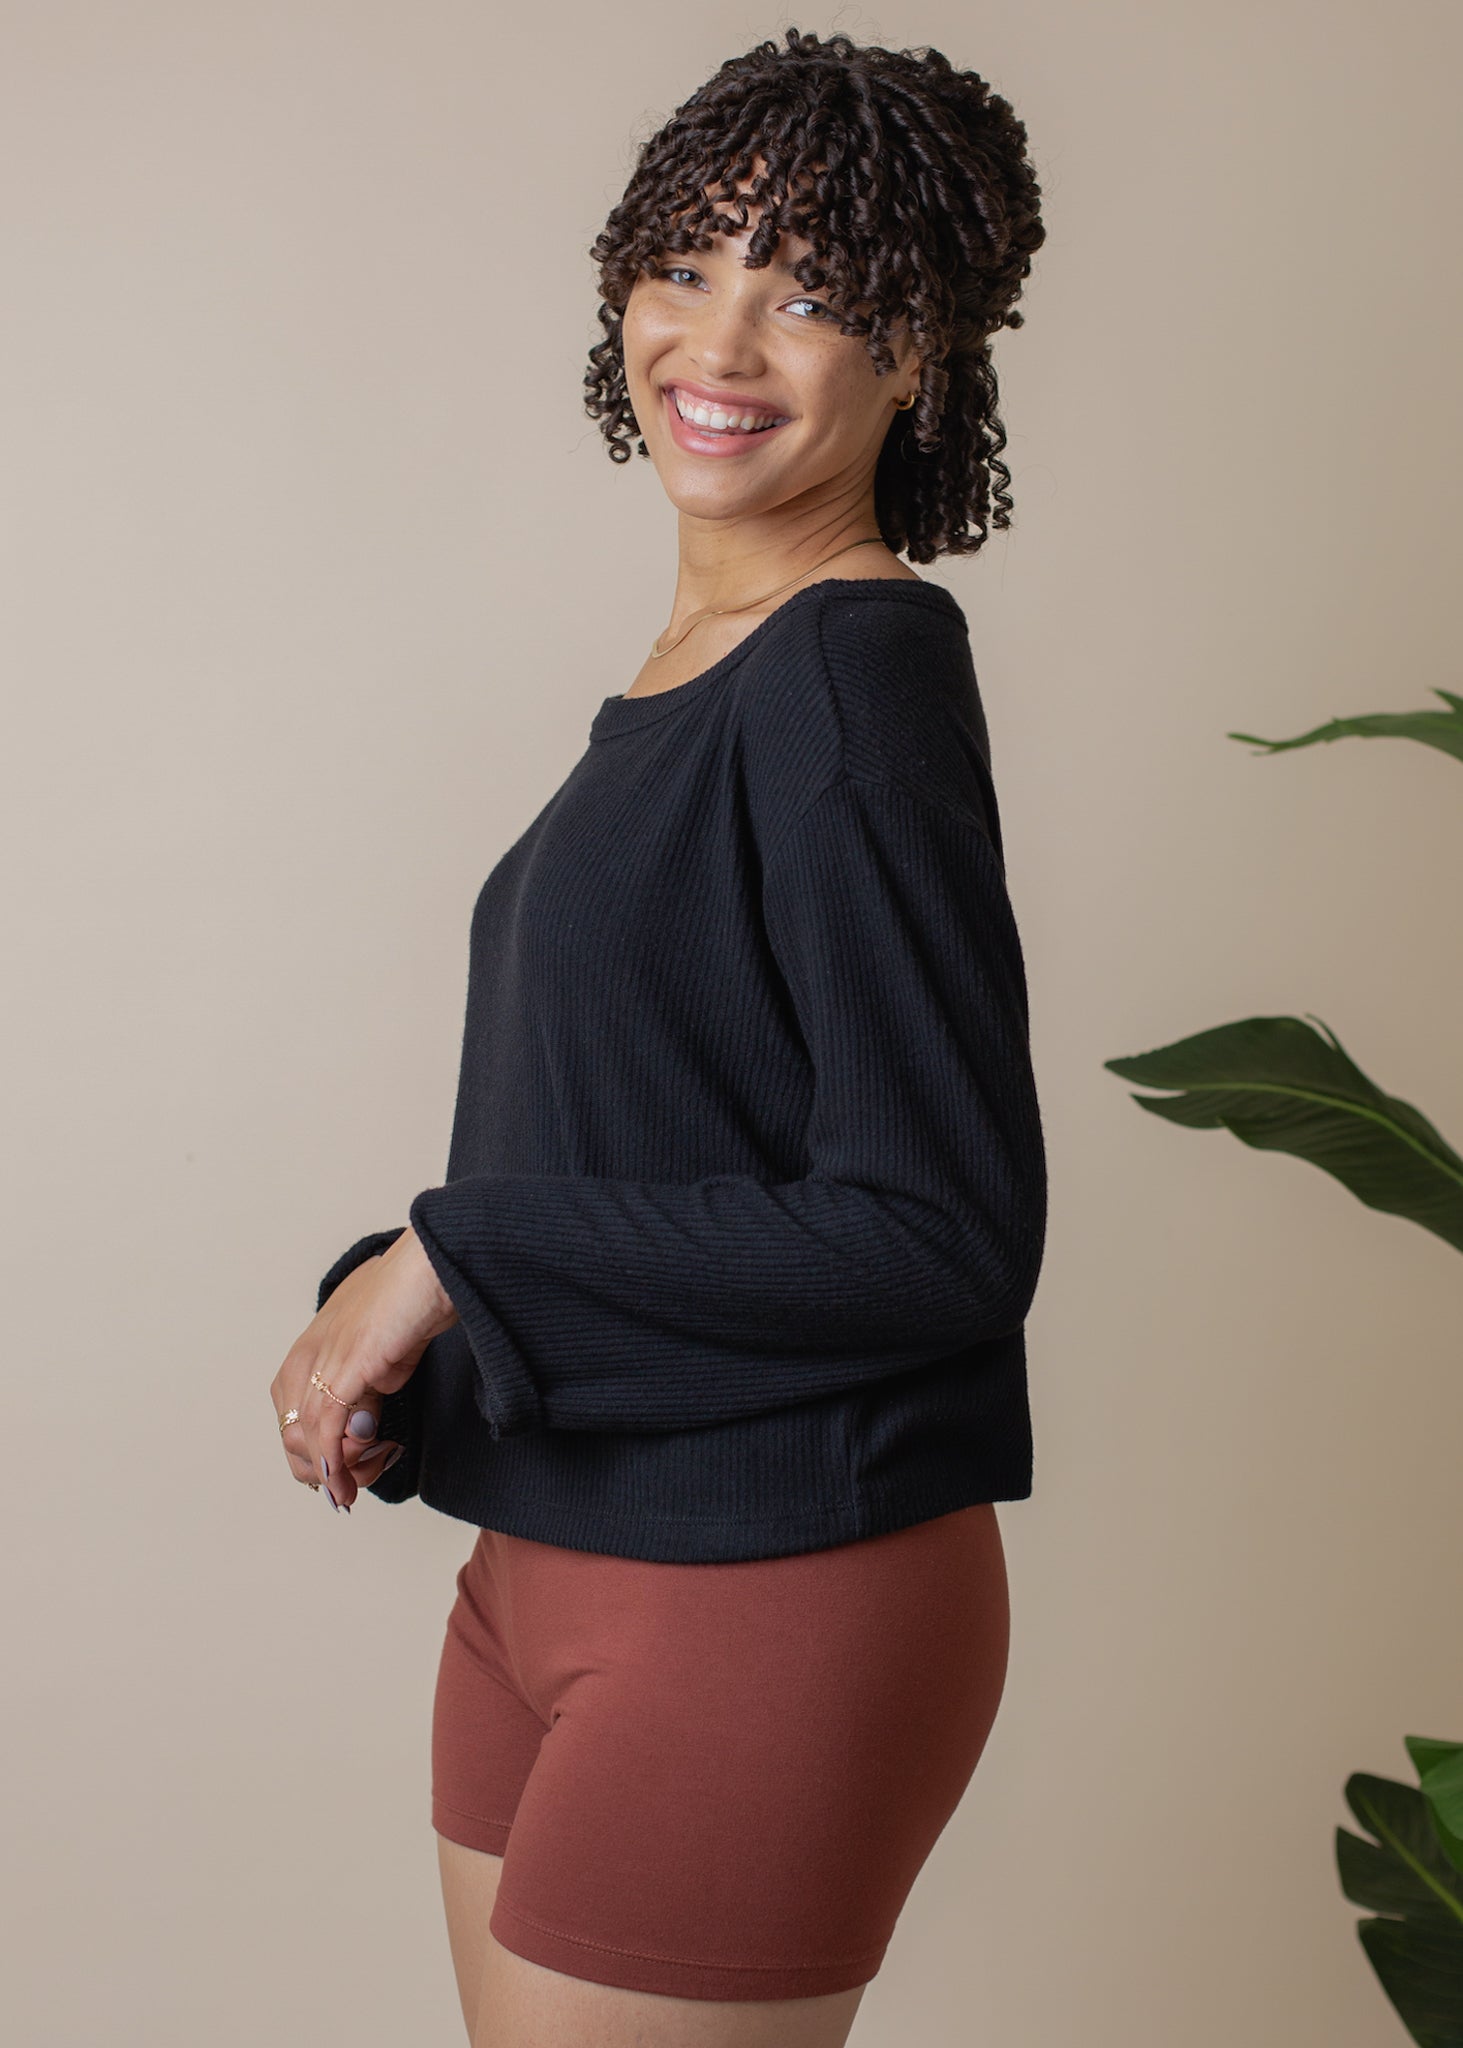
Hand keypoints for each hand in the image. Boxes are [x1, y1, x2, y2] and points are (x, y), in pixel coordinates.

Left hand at [271, 1226, 457, 1509]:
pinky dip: (334, 1464)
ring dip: (337, 1471)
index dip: (314, 1451)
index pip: (292, 1415)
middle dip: (323, 1466)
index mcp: (312, 1344)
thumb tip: (360, 1427)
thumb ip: (366, 1387)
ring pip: (309, 1437)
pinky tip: (345, 1485)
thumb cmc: (417, 1296)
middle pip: (291, 1432)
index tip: (344, 1471)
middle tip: (358, 1479)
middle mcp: (307, 1353)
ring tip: (362, 1482)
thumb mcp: (383, 1352)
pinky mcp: (344, 1369)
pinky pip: (327, 1431)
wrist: (435, 1266)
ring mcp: (322, 1360)